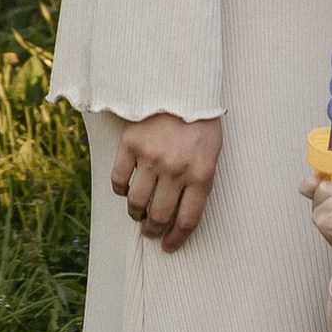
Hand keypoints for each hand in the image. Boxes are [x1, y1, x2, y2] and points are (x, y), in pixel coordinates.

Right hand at [111, 112, 221, 250]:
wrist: (182, 85)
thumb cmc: (201, 121)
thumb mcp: (212, 152)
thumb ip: (200, 181)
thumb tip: (181, 214)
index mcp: (201, 174)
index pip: (187, 220)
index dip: (176, 239)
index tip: (168, 246)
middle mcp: (175, 170)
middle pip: (159, 216)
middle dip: (153, 231)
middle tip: (150, 232)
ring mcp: (151, 158)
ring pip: (137, 203)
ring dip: (136, 214)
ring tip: (138, 214)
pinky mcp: (130, 145)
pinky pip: (119, 180)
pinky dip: (121, 191)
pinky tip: (126, 190)